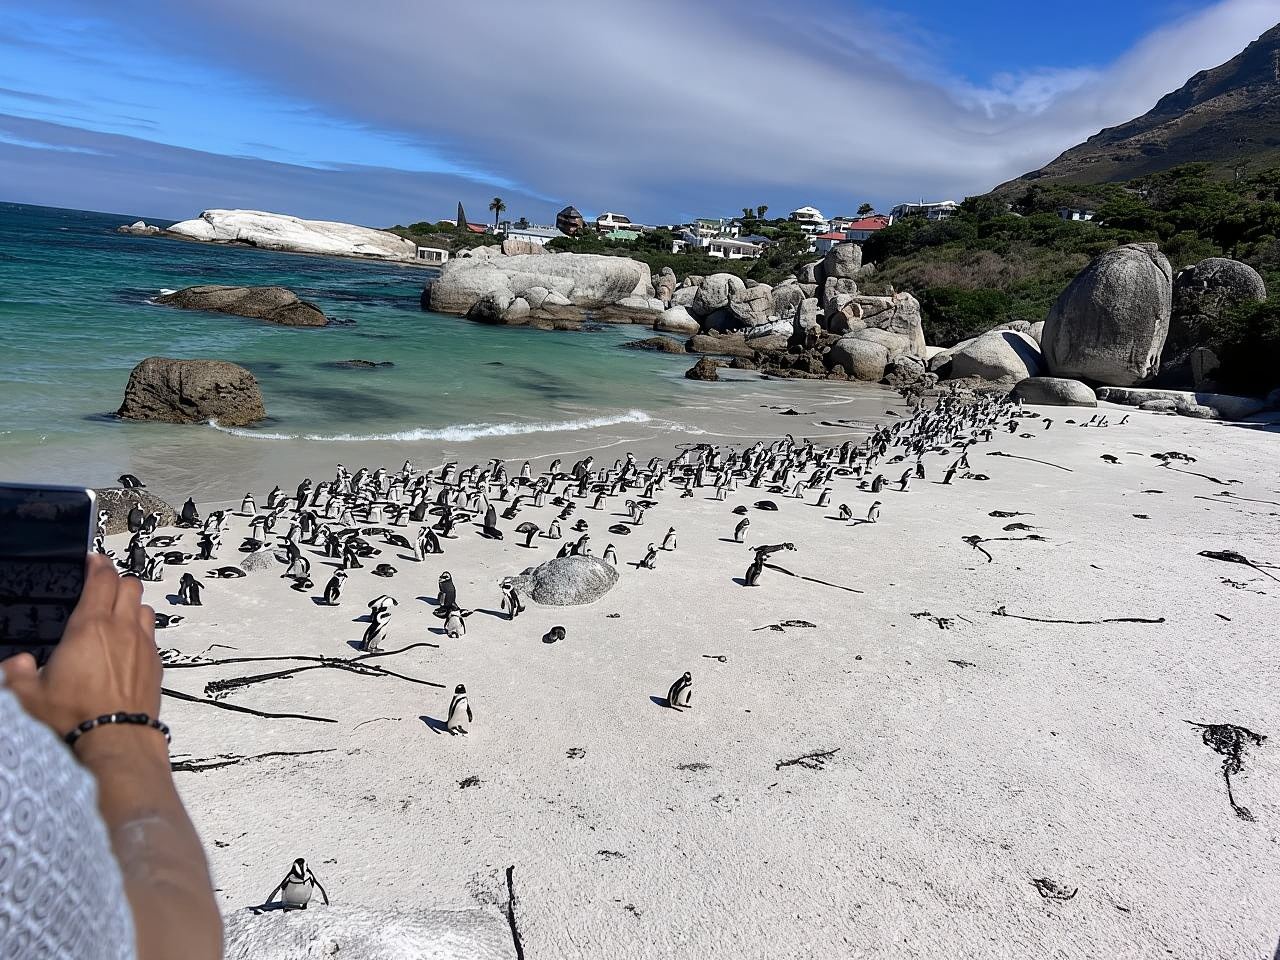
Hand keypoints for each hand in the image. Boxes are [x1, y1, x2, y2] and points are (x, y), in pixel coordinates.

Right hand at [2, 554, 160, 742]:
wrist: (116, 739)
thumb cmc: (75, 716)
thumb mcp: (29, 695)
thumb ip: (16, 673)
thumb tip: (14, 664)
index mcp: (89, 627)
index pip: (101, 578)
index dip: (98, 564)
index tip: (93, 561)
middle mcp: (121, 629)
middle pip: (129, 585)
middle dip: (115, 580)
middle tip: (102, 585)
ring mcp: (143, 644)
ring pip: (144, 606)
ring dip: (131, 604)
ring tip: (116, 615)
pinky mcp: (156, 662)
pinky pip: (152, 634)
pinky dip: (142, 631)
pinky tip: (128, 645)